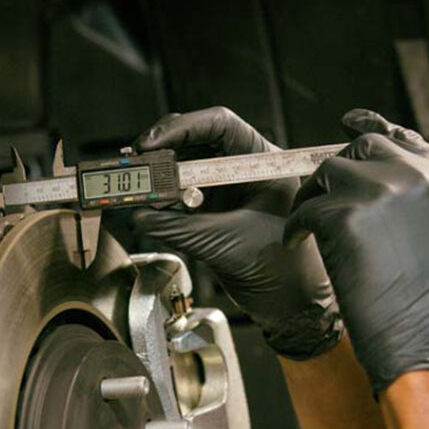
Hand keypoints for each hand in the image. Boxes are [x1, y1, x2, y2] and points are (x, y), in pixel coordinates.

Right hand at [131, 107, 341, 359]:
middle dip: (163, 151)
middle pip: (196, 141)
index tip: (153, 143)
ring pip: (184, 167)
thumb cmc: (281, 270)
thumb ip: (179, 229)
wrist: (292, 303)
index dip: (183, 127)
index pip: (220, 125)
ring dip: (159, 178)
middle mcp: (243, 168)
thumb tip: (139, 217)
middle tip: (136, 163)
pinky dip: (162, 202)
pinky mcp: (214, 210)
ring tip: (141, 193)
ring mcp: (227, 188)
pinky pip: (181, 196)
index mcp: (262, 162)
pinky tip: (150, 212)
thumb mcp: (225, 244)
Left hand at [286, 109, 428, 391]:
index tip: (350, 123)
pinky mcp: (346, 214)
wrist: (423, 349)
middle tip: (319, 194)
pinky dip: (297, 225)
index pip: (404, 139)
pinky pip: (307, 206)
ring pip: (330, 171)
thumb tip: (377, 179)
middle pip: (364, 146)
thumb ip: (415, 202)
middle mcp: (418, 178)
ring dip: (314, 196)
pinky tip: (299, 244)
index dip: (373, 129)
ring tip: (310, 227)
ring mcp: (382, 192)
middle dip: (337, 168)